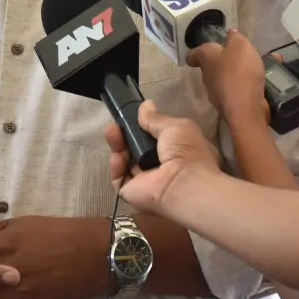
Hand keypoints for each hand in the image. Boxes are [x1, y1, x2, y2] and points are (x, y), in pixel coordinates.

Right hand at [105, 101, 220, 216]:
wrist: (183, 184)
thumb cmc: (186, 153)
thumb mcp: (175, 126)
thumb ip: (156, 118)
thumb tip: (145, 105)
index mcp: (178, 153)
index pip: (157, 140)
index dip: (144, 129)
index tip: (134, 117)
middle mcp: (162, 168)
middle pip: (138, 149)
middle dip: (126, 135)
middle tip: (116, 124)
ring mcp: (146, 182)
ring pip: (126, 162)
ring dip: (118, 146)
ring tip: (112, 132)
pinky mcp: (132, 193)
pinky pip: (119, 178)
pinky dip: (116, 166)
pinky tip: (117, 155)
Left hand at [186, 29, 268, 124]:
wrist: (245, 109)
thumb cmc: (239, 72)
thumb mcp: (240, 46)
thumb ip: (236, 38)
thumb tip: (230, 33)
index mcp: (207, 59)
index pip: (194, 54)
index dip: (196, 51)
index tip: (200, 49)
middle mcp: (208, 77)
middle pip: (213, 66)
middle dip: (226, 59)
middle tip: (242, 54)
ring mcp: (219, 93)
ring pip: (229, 77)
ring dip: (243, 71)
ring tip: (263, 64)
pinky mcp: (232, 104)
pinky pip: (241, 89)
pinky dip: (251, 84)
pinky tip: (268, 80)